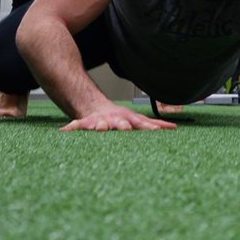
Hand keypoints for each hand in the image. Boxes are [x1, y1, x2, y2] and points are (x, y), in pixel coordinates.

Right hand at [59, 102, 177, 131]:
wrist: (97, 107)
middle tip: (125, 129)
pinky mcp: (85, 123)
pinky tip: (65, 130)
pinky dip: (71, 128)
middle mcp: (115, 120)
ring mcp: (100, 121)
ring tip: (98, 128)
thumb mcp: (137, 119)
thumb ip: (154, 124)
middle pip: (120, 123)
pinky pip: (77, 126)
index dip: (148, 127)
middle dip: (122, 126)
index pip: (141, 124)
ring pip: (99, 124)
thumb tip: (174, 128)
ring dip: (99, 127)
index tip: (156, 131)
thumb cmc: (120, 118)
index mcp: (128, 120)